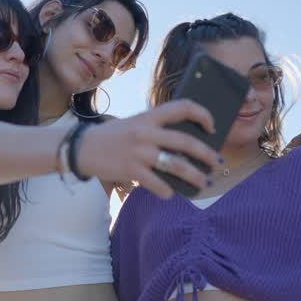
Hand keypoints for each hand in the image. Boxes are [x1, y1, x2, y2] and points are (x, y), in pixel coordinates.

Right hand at [75, 99, 223, 197]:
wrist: (82, 148)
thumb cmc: (113, 137)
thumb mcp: (134, 124)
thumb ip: (156, 130)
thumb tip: (187, 146)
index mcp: (149, 117)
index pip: (182, 107)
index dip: (202, 114)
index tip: (212, 127)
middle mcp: (146, 133)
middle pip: (186, 142)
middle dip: (207, 154)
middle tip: (218, 163)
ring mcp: (139, 152)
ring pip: (177, 166)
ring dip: (195, 176)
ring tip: (204, 182)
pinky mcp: (131, 170)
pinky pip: (158, 184)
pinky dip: (167, 191)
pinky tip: (170, 193)